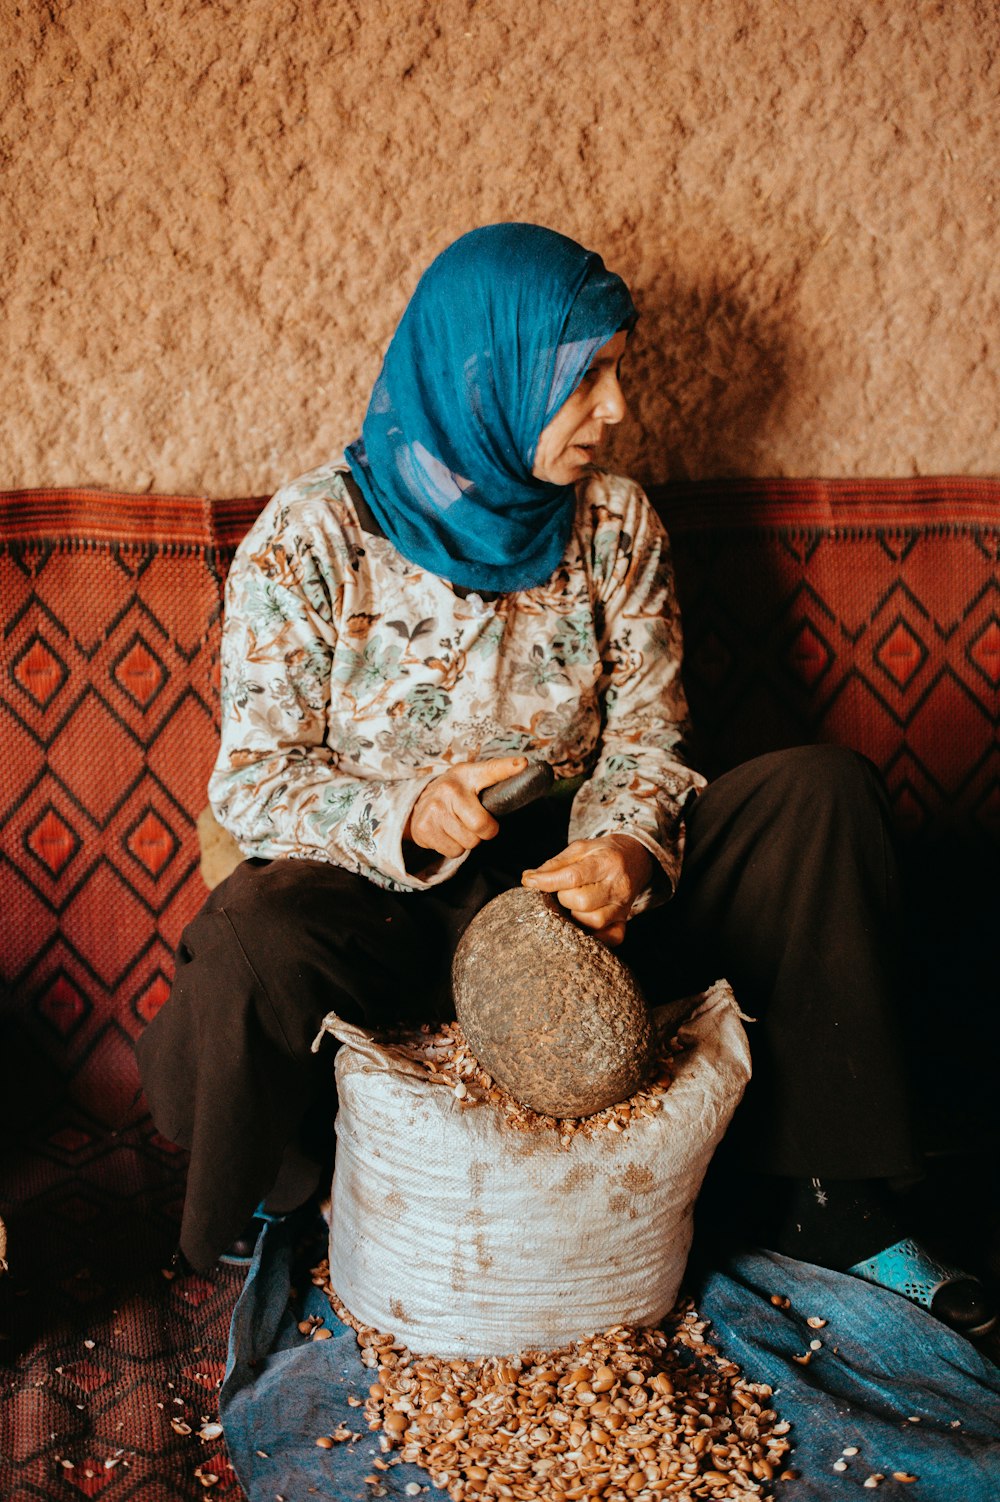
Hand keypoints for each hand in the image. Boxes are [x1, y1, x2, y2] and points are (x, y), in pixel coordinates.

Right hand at [405, 756, 528, 858]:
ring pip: (468, 843)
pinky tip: (446, 833)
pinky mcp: (424, 828)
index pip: (491, 770)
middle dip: (484, 831)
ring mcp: (435, 809)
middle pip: (482, 825)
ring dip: (467, 840)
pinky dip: (453, 847)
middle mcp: (449, 789)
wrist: (416, 805)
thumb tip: (523, 765)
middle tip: (474, 822)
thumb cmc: (454, 793)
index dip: (508, 767)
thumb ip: (496, 774)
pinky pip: (453, 852)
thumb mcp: (472, 778)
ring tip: (457, 826)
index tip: (523, 764)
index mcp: (467, 774)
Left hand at [521, 834, 653, 946]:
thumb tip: (528, 879)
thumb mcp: (580, 849)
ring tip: (574, 904)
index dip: (548, 881)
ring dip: (575, 916)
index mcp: (606, 862)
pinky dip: (594, 936)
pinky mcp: (625, 921)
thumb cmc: (603, 853)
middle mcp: (618, 886)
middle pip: (581, 902)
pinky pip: (610, 938)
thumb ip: (554, 864)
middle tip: (564, 890)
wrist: (636, 858)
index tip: (530, 882)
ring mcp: (623, 906)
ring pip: (593, 922)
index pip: (573, 876)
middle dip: (564, 897)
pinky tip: (584, 924)